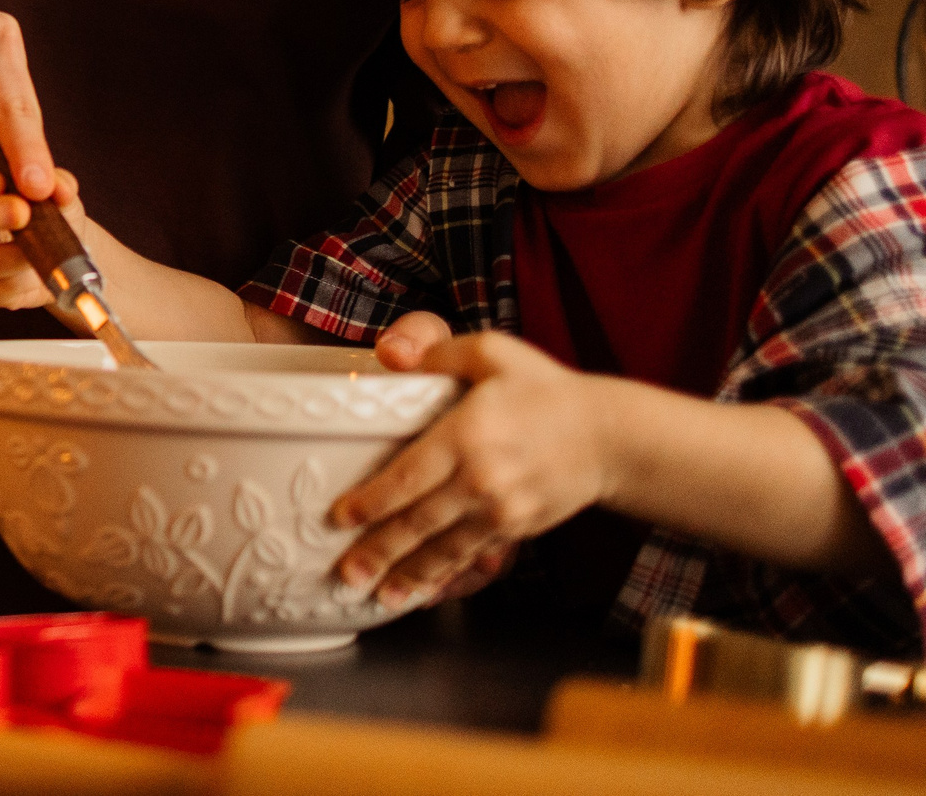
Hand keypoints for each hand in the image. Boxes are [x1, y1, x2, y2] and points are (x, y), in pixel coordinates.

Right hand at [0, 162, 87, 309]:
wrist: (66, 260)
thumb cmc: (53, 219)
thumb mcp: (60, 196)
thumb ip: (59, 185)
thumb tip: (60, 187)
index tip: (1, 182)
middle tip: (21, 212)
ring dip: (10, 256)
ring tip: (37, 251)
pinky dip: (22, 281)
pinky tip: (37, 272)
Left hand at [332, 328, 611, 608]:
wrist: (608, 436)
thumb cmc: (543, 390)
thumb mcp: (493, 353)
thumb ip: (439, 351)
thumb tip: (390, 355)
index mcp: (468, 434)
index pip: (409, 475)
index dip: (372, 501)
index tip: (340, 517)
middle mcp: (482, 479)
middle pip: (420, 522)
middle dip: (379, 551)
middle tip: (346, 574)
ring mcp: (502, 510)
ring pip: (444, 548)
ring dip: (409, 575)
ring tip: (377, 597)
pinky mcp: (517, 529)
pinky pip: (472, 556)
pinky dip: (446, 577)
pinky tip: (423, 594)